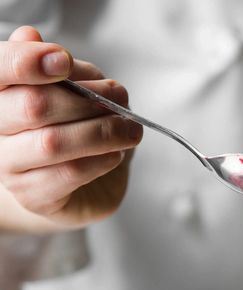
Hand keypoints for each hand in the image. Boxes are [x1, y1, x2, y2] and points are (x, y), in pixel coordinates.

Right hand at [0, 26, 142, 233]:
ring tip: (130, 131)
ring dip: (102, 133)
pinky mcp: (33, 197)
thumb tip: (33, 38)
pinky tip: (117, 154)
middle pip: (32, 106)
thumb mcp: (73, 91)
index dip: (26, 61)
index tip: (63, 61)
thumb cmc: (75, 130)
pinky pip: (69, 174)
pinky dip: (100, 161)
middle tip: (121, 99)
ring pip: (52, 143)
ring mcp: (9, 166)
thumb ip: (59, 70)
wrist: (81, 185)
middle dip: (86, 100)